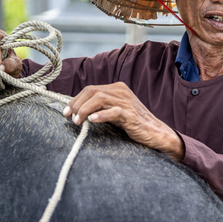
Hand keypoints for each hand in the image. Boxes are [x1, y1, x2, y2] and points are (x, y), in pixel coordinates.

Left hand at [63, 82, 184, 161]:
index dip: (75, 99)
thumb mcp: (115, 112)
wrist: (156, 133)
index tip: (66, 111)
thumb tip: (78, 110)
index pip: (90, 89)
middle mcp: (121, 91)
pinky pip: (113, 112)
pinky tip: (92, 121)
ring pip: (99, 99)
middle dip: (76, 103)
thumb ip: (101, 108)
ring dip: (84, 110)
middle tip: (68, 116)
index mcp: (117, 88)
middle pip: (92, 91)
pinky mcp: (131, 115)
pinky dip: (100, 115)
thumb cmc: (134, 124)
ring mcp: (126, 102)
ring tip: (77, 121)